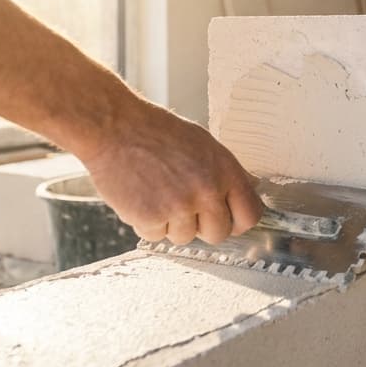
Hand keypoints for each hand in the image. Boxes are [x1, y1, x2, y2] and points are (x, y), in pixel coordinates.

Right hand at [80, 100, 263, 245]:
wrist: (115, 128)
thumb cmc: (157, 132)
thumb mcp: (204, 143)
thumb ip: (227, 171)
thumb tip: (250, 190)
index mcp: (224, 171)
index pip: (249, 215)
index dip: (237, 221)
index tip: (226, 219)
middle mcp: (206, 191)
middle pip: (218, 234)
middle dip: (203, 226)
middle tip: (185, 207)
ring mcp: (178, 207)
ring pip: (185, 238)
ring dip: (172, 224)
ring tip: (158, 194)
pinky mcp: (150, 218)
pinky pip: (156, 236)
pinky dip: (148, 224)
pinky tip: (141, 198)